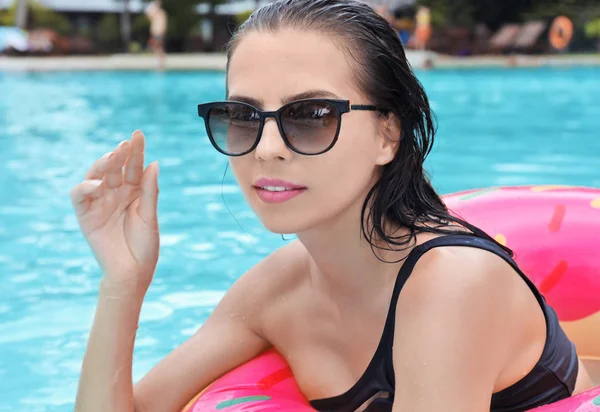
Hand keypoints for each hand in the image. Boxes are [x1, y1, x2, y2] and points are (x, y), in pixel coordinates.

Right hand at [71, 130, 159, 293]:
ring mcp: (100, 203)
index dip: (135, 152)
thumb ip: (150, 191)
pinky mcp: (85, 215)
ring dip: (103, 165)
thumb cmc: (145, 247)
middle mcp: (116, 194)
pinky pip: (80, 195)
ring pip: (96, 176)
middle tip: (126, 144)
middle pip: (115, 168)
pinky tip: (98, 184)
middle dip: (120, 155)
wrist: (132, 273)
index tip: (138, 135)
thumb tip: (154, 163)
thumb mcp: (150, 217)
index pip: (134, 167)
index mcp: (135, 193)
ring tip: (113, 157)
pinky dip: (86, 187)